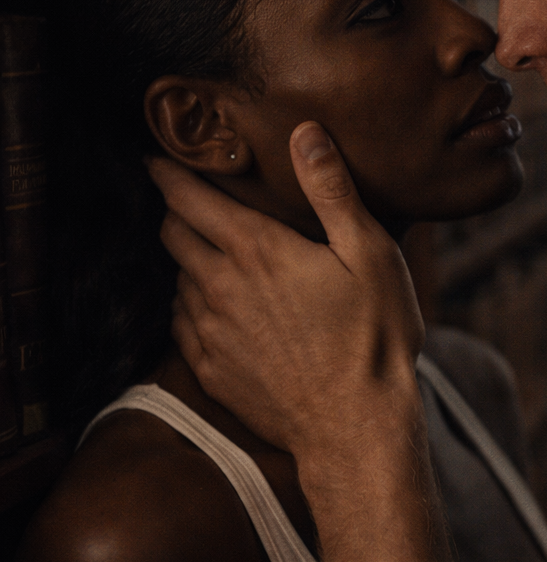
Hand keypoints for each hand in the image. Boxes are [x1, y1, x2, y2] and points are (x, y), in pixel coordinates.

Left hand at [147, 123, 424, 460]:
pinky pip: (184, 326)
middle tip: (186, 202)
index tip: (157, 159)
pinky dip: (193, 307)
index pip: (189, 198)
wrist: (356, 428)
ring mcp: (211, 333)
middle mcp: (220, 287)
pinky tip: (216, 309)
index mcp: (256, 250)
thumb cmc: (374, 337)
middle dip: (175, 212)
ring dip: (188, 262)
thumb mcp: (370, 252)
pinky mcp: (212, 372)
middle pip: (172, 235)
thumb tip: (305, 133)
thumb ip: (332, 190)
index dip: (169, 173)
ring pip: (178, 281)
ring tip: (211, 256)